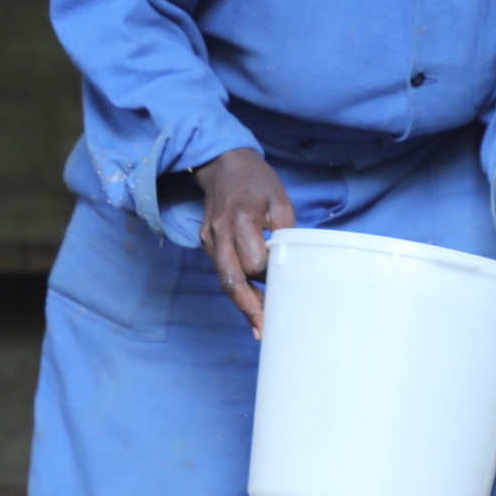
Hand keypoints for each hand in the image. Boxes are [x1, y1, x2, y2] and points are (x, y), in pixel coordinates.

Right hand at [196, 147, 293, 336]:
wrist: (223, 164)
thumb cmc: (257, 181)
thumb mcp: (280, 199)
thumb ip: (284, 231)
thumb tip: (289, 263)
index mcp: (241, 218)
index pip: (254, 262)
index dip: (269, 274)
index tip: (284, 280)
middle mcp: (219, 232)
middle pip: (231, 281)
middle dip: (248, 308)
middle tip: (264, 330)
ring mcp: (209, 239)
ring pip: (224, 280)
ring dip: (242, 303)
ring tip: (260, 325)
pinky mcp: (206, 242)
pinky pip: (221, 270)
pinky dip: (235, 288)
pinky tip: (249, 303)